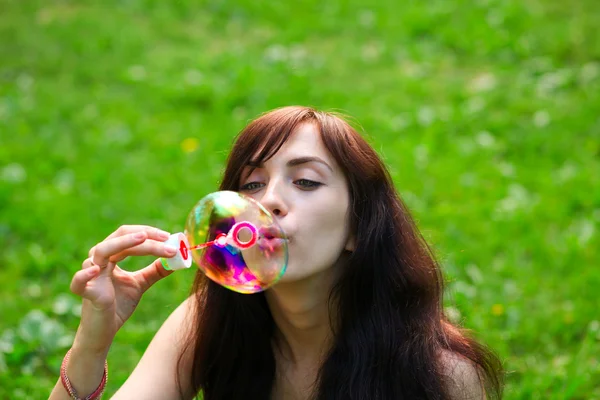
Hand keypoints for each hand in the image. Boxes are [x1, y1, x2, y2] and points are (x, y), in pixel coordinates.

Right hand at [69, 225, 177, 353]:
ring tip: (143, 238)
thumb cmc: (118, 305)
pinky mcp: (86, 293)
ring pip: (103, 250)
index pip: (129, 234)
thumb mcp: (140, 284)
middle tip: (166, 238)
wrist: (104, 331)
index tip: (169, 237)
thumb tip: (175, 260)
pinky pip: (79, 281)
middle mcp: (98, 260)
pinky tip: (96, 270)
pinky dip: (85, 274)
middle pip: (119, 237)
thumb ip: (154, 271)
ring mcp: (91, 275)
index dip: (149, 233)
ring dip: (125, 243)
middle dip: (144, 235)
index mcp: (111, 256)